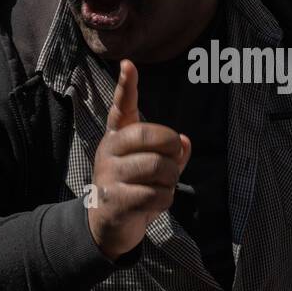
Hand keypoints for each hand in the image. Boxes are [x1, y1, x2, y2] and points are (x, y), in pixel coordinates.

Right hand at [87, 60, 190, 260]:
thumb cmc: (133, 189)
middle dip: (172, 149)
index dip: (127, 86)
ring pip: (159, 167)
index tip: (129, 64)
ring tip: (162, 186)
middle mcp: (110, 151)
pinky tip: (154, 203)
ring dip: (171, 179)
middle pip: (151, 135)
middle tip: (172, 161)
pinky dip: (166, 200)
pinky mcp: (116, 200)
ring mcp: (110, 175)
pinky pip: (158, 194)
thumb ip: (170, 153)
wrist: (107, 226)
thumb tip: (184, 141)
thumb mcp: (152, 168)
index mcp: (118, 137)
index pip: (123, 106)